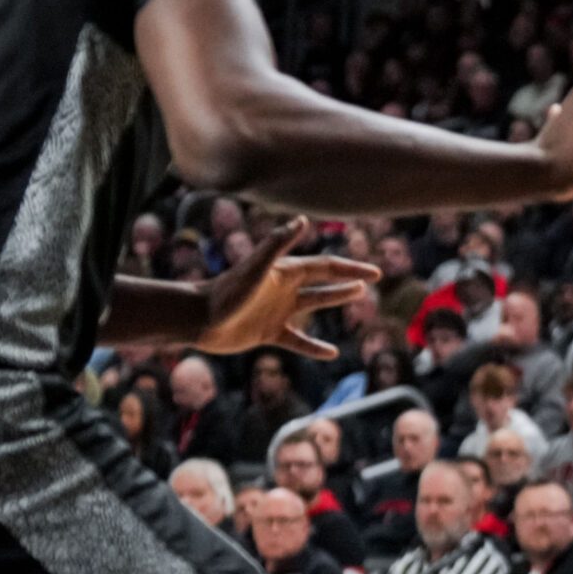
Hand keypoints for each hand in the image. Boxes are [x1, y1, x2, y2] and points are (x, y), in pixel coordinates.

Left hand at [198, 217, 380, 359]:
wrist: (198, 319)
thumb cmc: (226, 292)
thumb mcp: (256, 268)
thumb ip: (277, 243)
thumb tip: (302, 220)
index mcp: (285, 272)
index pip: (325, 267)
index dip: (350, 268)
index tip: (374, 272)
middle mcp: (285, 290)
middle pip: (324, 282)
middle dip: (348, 279)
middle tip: (371, 278)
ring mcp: (278, 311)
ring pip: (315, 304)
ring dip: (336, 299)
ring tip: (359, 297)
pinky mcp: (269, 332)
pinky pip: (298, 340)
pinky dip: (314, 347)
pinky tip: (331, 353)